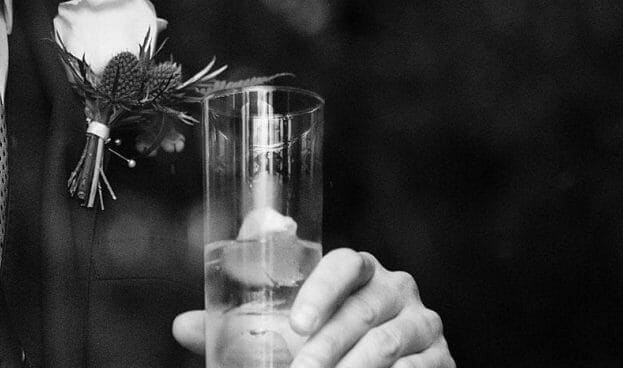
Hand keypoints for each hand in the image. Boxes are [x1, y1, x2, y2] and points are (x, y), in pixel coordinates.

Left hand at [173, 249, 451, 367]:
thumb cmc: (325, 346)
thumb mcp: (286, 334)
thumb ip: (239, 328)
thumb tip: (181, 325)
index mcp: (359, 270)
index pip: (345, 263)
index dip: (321, 289)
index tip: (295, 325)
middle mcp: (397, 288)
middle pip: (363, 310)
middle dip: (327, 346)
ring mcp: (425, 323)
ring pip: (388, 343)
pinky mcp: (442, 358)